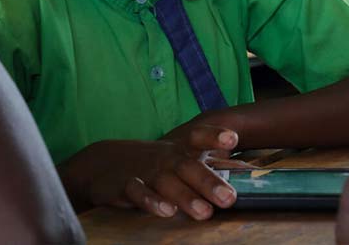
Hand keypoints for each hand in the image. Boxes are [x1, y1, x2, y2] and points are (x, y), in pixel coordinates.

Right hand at [61, 124, 241, 219]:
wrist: (102, 163)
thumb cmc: (152, 162)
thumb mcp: (177, 156)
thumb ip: (207, 164)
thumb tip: (246, 170)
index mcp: (178, 148)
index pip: (197, 137)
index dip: (214, 136)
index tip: (233, 138)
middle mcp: (165, 158)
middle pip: (188, 166)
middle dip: (209, 181)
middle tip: (229, 198)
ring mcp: (145, 171)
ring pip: (167, 182)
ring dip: (186, 196)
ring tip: (204, 213)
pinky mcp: (126, 186)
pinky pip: (138, 192)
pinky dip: (151, 201)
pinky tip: (165, 211)